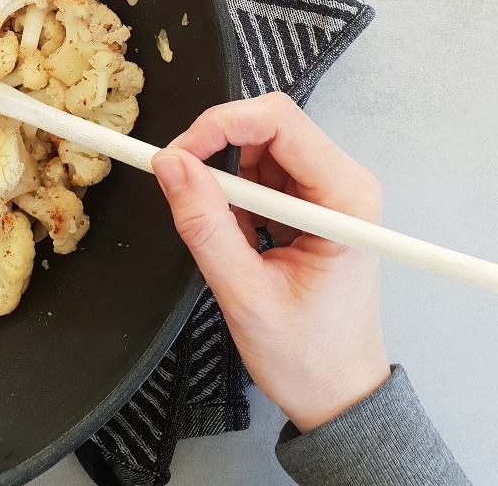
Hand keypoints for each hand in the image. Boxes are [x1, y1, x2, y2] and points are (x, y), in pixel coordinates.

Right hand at [152, 92, 390, 432]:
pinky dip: (230, 194)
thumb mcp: (244, 294)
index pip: (280, 123)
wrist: (336, 392)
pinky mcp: (305, 204)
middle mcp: (341, 183)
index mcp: (345, 198)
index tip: (176, 154)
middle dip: (214, 143)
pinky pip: (257, 173)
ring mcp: (323, 191)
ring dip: (221, 174)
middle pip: (269, 125)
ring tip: (215, 227)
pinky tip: (232, 234)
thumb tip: (169, 165)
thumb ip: (204, 225)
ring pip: (257, 146)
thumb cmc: (307, 355)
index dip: (221, 125)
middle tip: (176, 176)